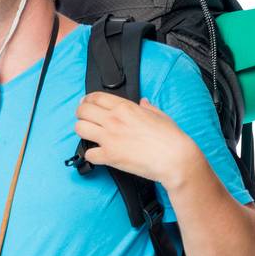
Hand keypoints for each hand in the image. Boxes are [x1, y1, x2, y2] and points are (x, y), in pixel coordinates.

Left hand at [73, 93, 199, 188]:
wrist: (174, 158)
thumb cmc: (170, 137)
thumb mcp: (159, 115)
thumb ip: (147, 107)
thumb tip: (143, 102)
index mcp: (125, 107)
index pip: (95, 97)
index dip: (87, 100)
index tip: (86, 104)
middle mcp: (114, 120)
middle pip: (83, 110)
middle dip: (81, 114)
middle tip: (85, 120)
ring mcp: (110, 138)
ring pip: (80, 129)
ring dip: (83, 132)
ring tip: (90, 136)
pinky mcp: (109, 156)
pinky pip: (88, 154)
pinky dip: (91, 155)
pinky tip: (99, 155)